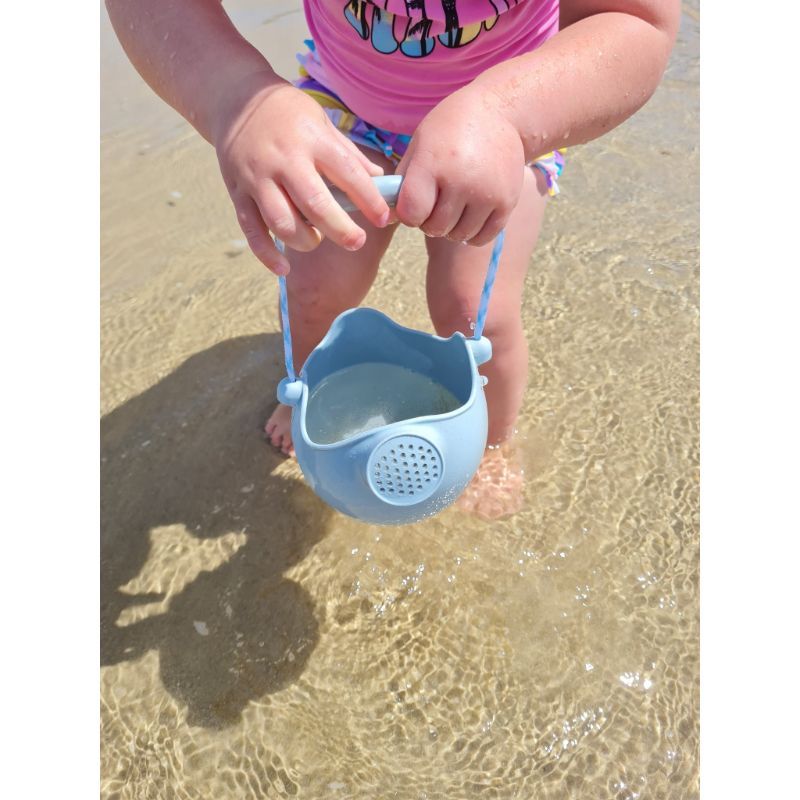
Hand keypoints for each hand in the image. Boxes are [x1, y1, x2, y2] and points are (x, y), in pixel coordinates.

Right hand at [213, 79, 390, 273]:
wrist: (234, 99)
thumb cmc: (288, 115)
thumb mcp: (322, 124)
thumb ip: (349, 155)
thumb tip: (381, 182)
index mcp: (311, 140)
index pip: (347, 173)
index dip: (369, 199)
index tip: (383, 217)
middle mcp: (284, 159)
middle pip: (315, 204)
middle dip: (340, 229)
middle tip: (356, 242)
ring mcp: (257, 177)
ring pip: (282, 222)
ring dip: (304, 240)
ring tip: (317, 240)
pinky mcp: (237, 192)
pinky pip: (252, 231)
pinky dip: (267, 254)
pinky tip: (284, 268)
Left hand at [394, 87, 524, 246]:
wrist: (498, 113)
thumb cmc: (450, 130)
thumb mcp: (419, 144)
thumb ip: (403, 181)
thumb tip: (390, 217)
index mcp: (433, 164)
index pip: (412, 213)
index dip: (409, 213)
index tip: (414, 203)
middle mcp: (462, 181)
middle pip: (435, 228)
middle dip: (430, 220)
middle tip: (436, 202)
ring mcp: (488, 194)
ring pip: (458, 236)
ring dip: (452, 227)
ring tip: (453, 205)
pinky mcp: (507, 203)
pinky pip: (481, 238)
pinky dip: (472, 233)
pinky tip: (469, 215)